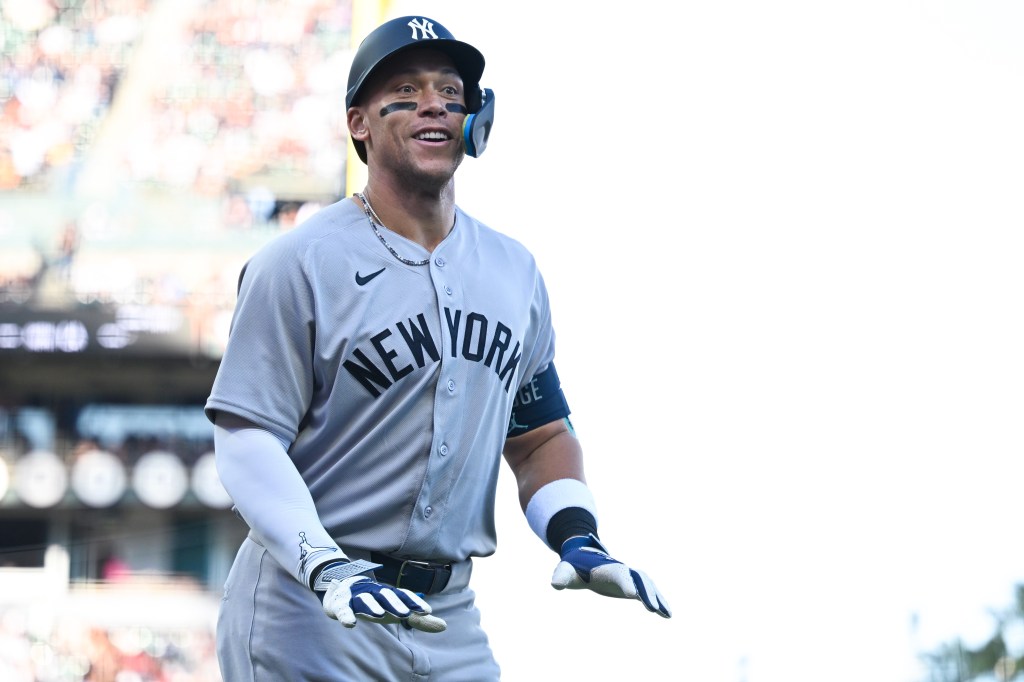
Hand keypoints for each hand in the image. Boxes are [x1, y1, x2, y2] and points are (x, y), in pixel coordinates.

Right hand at [322, 575, 447, 632]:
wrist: (342, 587)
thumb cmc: (377, 602)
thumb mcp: (398, 610)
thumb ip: (418, 620)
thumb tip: (444, 626)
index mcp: (389, 594)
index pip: (404, 596)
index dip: (414, 602)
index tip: (426, 610)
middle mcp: (375, 593)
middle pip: (386, 596)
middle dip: (396, 604)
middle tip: (406, 613)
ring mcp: (357, 597)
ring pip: (365, 600)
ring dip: (372, 606)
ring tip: (380, 614)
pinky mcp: (340, 604)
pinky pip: (343, 610)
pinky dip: (346, 615)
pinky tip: (351, 624)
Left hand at [551, 534, 670, 617]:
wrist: (582, 555)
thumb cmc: (573, 565)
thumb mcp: (565, 570)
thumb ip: (561, 575)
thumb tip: (555, 584)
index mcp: (606, 567)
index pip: (619, 574)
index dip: (626, 583)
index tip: (633, 595)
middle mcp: (621, 569)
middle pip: (638, 578)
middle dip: (647, 592)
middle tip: (653, 609)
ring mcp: (627, 576)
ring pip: (647, 584)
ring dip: (657, 597)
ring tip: (667, 614)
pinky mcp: (630, 584)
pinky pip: (647, 592)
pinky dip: (658, 601)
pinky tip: (666, 615)